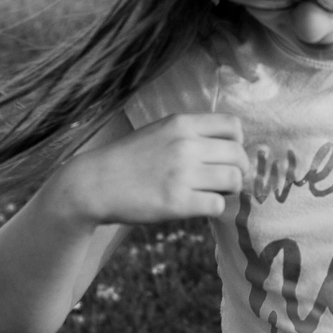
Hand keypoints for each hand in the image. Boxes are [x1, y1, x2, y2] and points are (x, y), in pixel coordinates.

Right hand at [62, 112, 248, 224]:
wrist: (94, 184)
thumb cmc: (127, 159)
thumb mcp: (159, 131)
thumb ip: (190, 133)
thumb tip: (227, 145)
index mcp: (181, 124)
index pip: (233, 125)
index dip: (237, 142)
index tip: (227, 155)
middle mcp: (186, 145)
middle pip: (239, 156)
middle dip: (238, 170)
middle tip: (224, 180)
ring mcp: (182, 174)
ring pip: (234, 181)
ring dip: (228, 190)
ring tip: (212, 193)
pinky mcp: (178, 203)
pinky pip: (217, 206)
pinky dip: (213, 208)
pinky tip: (198, 206)